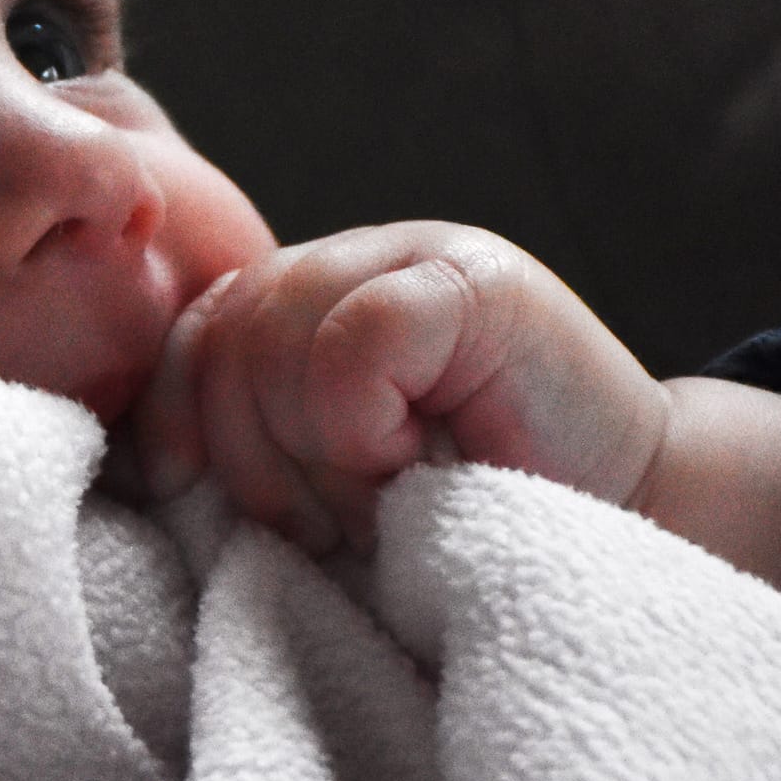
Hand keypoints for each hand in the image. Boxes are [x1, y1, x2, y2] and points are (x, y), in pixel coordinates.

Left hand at [129, 222, 670, 555]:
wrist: (636, 522)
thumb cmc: (476, 519)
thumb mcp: (337, 475)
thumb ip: (261, 431)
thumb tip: (144, 463)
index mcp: (313, 300)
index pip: (194, 329)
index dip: (174, 413)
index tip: (180, 491)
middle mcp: (356, 260)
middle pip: (226, 340)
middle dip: (256, 459)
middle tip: (338, 524)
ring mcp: (418, 255)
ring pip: (277, 341)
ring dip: (319, 458)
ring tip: (385, 502)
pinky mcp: (475, 281)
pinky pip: (352, 344)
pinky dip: (365, 428)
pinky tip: (418, 464)